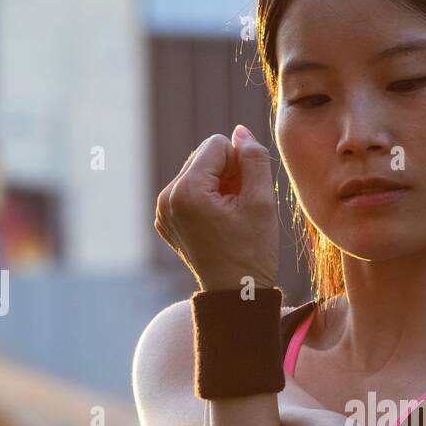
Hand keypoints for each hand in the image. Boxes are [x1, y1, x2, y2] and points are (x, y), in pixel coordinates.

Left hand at [154, 126, 278, 290]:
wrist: (235, 294)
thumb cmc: (253, 252)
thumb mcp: (262, 202)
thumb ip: (254, 159)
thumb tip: (240, 131)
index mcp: (187, 192)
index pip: (217, 145)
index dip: (241, 163)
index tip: (248, 194)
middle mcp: (167, 198)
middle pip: (204, 156)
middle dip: (227, 173)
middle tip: (241, 206)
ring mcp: (163, 211)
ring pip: (197, 172)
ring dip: (218, 185)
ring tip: (231, 216)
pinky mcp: (165, 220)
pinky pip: (188, 191)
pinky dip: (206, 199)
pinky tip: (219, 223)